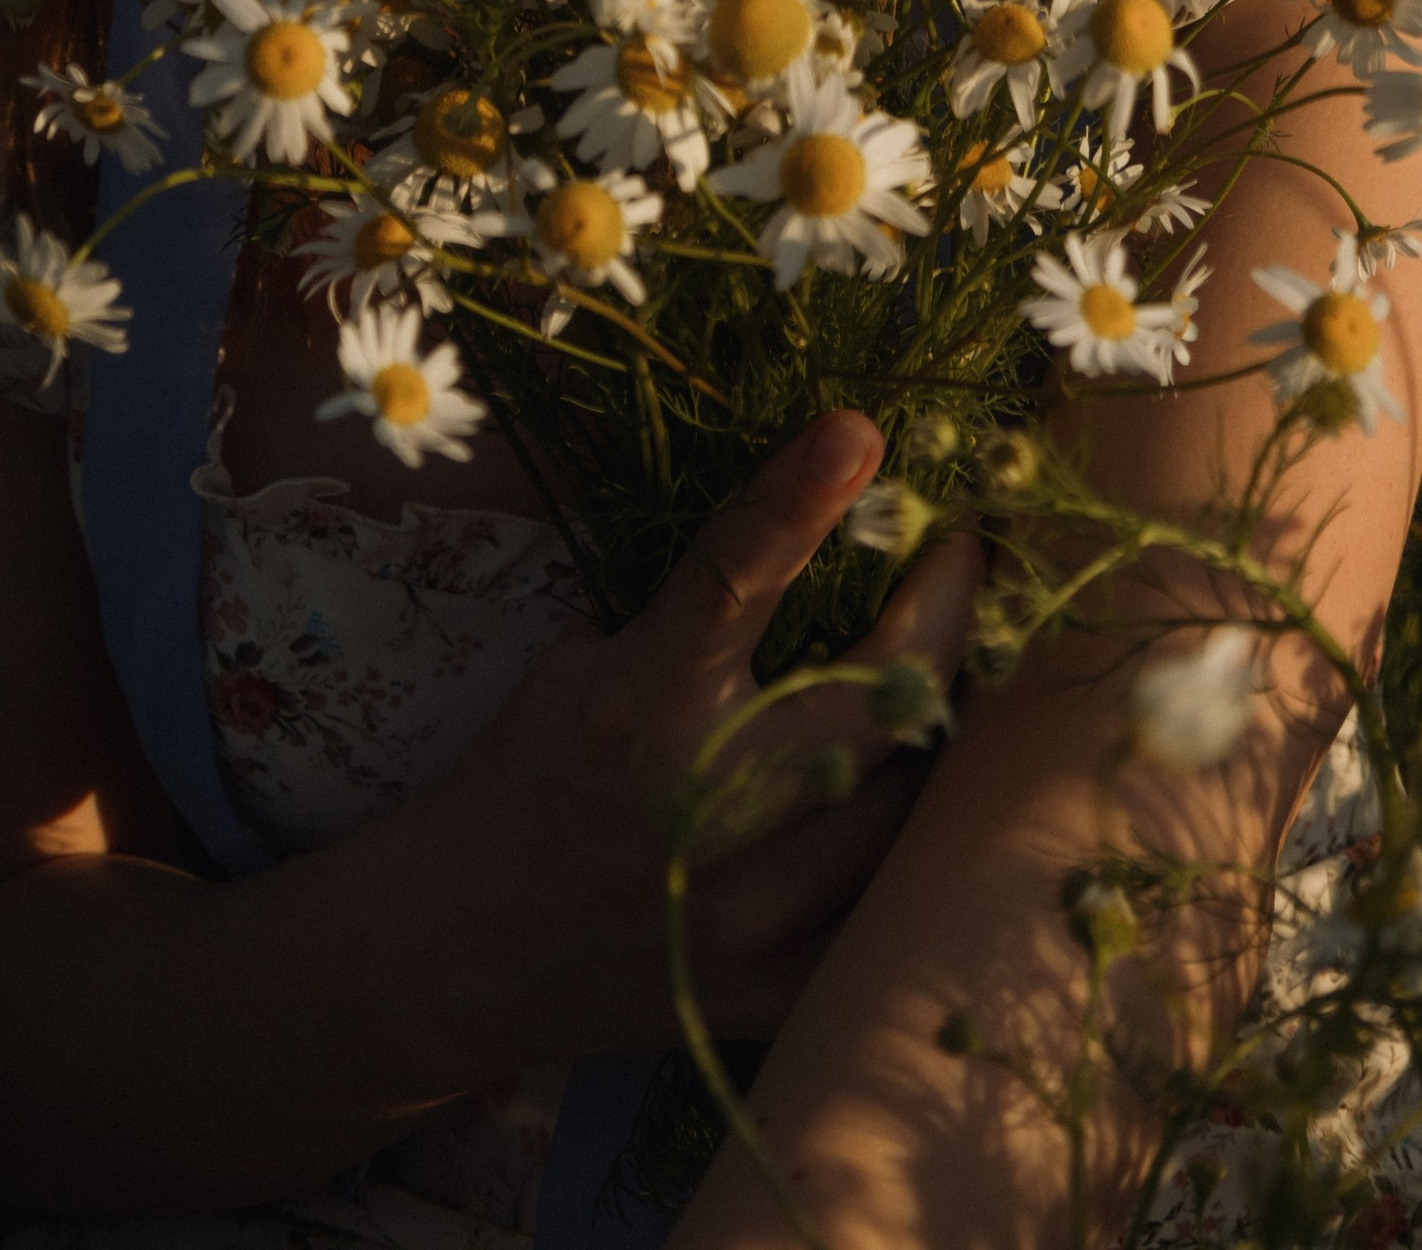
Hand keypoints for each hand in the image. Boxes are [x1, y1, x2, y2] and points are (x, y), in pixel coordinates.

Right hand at [399, 412, 980, 1067]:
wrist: (463, 946)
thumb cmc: (530, 772)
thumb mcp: (578, 662)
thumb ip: (691, 609)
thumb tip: (817, 520)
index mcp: (637, 703)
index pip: (733, 579)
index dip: (801, 500)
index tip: (862, 432)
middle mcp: (703, 805)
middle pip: (875, 696)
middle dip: (941, 609)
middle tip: (958, 556)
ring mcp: (748, 912)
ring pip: (909, 802)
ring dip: (938, 725)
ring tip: (949, 670)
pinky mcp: (776, 989)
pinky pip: (891, 903)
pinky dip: (911, 839)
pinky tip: (913, 791)